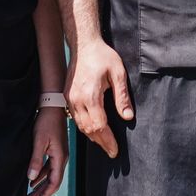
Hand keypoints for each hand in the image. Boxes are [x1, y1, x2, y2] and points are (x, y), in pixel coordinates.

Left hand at [26, 103, 69, 195]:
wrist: (52, 106)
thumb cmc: (46, 122)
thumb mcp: (39, 141)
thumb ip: (36, 160)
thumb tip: (31, 178)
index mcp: (60, 158)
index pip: (53, 184)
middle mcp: (61, 159)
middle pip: (52, 183)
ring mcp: (59, 155)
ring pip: (50, 177)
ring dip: (40, 187)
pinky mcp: (55, 150)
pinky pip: (48, 169)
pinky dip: (40, 177)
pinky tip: (32, 181)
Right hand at [67, 39, 133, 159]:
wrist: (83, 44)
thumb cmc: (102, 56)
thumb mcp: (118, 73)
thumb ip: (122, 97)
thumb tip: (128, 117)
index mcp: (91, 95)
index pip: (99, 126)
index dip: (108, 140)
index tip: (115, 150)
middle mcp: (77, 100)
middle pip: (88, 129)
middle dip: (101, 142)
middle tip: (111, 151)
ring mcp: (70, 98)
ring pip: (80, 125)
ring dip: (92, 136)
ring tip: (104, 144)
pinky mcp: (67, 96)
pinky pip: (75, 117)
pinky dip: (84, 127)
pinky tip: (93, 130)